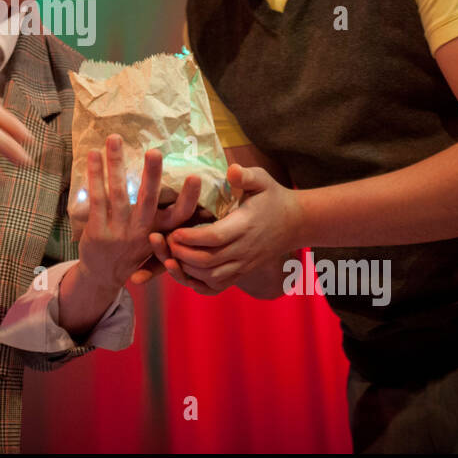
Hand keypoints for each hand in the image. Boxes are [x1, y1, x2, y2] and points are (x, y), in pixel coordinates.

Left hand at [71, 135, 202, 294]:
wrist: (103, 275)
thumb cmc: (133, 249)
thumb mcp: (155, 238)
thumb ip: (166, 218)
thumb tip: (192, 186)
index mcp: (159, 231)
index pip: (180, 215)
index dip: (189, 197)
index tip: (195, 176)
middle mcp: (141, 232)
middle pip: (148, 200)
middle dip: (151, 175)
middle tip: (154, 151)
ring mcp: (118, 232)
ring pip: (118, 193)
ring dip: (115, 163)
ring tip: (114, 138)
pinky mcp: (98, 231)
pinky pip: (96, 198)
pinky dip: (95, 175)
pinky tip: (93, 155)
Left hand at [155, 163, 302, 293]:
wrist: (295, 223)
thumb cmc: (272, 197)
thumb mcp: (262, 180)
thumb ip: (246, 175)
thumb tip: (231, 171)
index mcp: (245, 225)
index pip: (215, 237)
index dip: (191, 238)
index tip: (173, 231)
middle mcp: (244, 249)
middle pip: (208, 261)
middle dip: (182, 254)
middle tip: (163, 242)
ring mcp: (243, 264)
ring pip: (211, 277)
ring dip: (186, 270)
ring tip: (168, 255)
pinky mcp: (241, 272)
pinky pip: (217, 286)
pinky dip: (197, 283)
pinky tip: (183, 271)